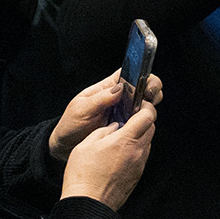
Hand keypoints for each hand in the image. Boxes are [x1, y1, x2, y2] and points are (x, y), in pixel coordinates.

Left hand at [50, 68, 165, 160]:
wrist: (66, 145)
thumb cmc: (71, 124)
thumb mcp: (81, 109)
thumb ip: (100, 99)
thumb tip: (119, 88)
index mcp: (108, 87)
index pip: (131, 72)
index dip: (143, 74)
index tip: (145, 83)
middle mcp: (120, 97)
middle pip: (145, 85)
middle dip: (153, 89)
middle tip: (148, 99)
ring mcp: (125, 112)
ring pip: (147, 103)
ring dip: (150, 106)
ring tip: (143, 114)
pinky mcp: (127, 126)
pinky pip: (142, 120)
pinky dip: (146, 121)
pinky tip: (140, 125)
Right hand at [60, 100, 156, 211]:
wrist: (88, 204)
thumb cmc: (83, 175)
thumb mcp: (87, 144)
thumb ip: (105, 131)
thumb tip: (115, 126)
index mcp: (126, 140)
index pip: (147, 117)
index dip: (146, 108)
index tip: (139, 105)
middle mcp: (137, 152)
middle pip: (151, 128)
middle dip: (144, 120)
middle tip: (130, 119)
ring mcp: (139, 165)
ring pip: (148, 142)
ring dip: (140, 136)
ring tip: (122, 138)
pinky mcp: (137, 176)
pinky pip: (142, 157)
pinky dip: (136, 150)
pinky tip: (121, 153)